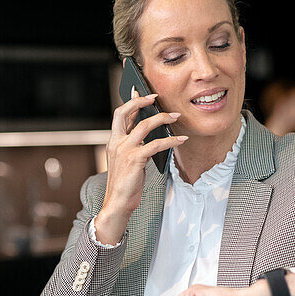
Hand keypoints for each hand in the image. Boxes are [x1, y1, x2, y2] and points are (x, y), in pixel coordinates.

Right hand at [94, 89, 186, 243]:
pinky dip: (171, 141)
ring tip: (176, 117)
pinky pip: (156, 144)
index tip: (140, 92)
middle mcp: (116, 142)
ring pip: (144, 125)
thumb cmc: (125, 184)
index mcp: (113, 142)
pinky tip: (181, 140)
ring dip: (162, 118)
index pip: (120, 115)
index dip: (130, 102)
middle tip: (155, 96)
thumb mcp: (127, 161)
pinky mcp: (135, 159)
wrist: (117, 203)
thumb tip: (150, 134)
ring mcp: (124, 150)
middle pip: (124, 112)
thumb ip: (135, 146)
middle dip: (140, 101)